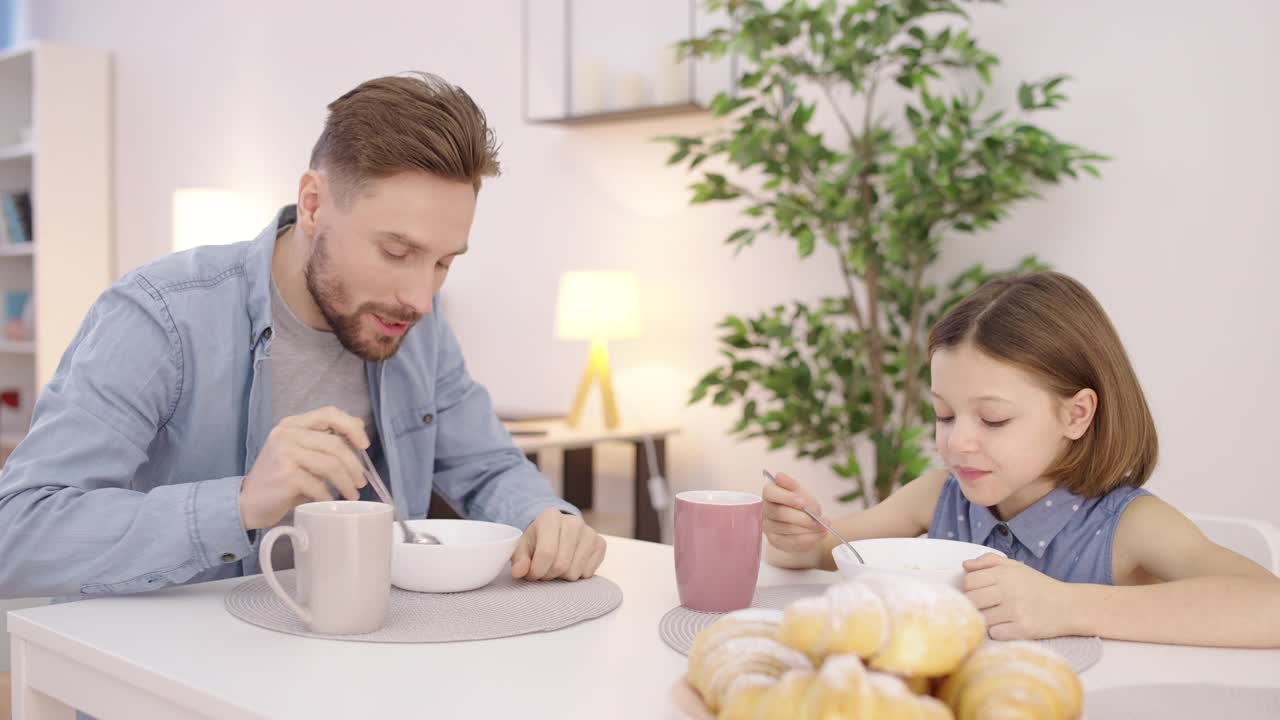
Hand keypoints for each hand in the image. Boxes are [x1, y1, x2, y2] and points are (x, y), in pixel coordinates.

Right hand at [239, 406, 369, 529]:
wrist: (247, 503)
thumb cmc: (279, 479)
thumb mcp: (300, 453)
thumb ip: (323, 440)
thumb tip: (358, 428)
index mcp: (292, 424)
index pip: (329, 413)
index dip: (352, 427)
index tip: (365, 445)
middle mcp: (286, 434)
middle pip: (335, 443)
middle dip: (354, 465)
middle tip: (361, 481)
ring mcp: (284, 453)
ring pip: (331, 464)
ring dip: (346, 482)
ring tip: (351, 494)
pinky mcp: (286, 476)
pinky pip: (319, 485)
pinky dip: (329, 496)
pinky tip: (330, 503)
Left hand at [510, 509, 605, 581]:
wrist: (557, 531)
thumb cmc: (537, 540)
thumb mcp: (523, 546)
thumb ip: (519, 559)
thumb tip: (519, 571)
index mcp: (551, 517)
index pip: (545, 554)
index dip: (536, 571)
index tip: (531, 574)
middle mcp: (573, 522)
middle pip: (561, 565)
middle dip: (548, 575)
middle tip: (543, 571)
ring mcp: (590, 532)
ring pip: (574, 572)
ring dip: (562, 576)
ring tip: (556, 566)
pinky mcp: (601, 544)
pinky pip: (588, 573)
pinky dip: (577, 574)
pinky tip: (571, 563)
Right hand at [762, 472, 827, 554]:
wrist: (809, 522)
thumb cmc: (803, 504)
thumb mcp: (801, 491)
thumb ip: (792, 485)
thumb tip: (779, 476)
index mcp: (770, 493)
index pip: (771, 493)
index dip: (787, 497)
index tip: (803, 502)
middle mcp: (765, 510)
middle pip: (780, 513)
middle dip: (802, 517)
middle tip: (818, 520)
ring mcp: (768, 526)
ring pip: (787, 529)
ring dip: (808, 529)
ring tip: (823, 527)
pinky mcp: (775, 540)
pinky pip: (791, 542)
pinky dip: (808, 539)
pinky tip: (819, 535)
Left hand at [963, 553, 1075, 639]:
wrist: (1069, 606)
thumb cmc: (1039, 586)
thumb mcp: (1016, 566)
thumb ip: (989, 561)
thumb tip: (965, 566)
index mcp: (1005, 573)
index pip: (969, 581)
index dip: (970, 588)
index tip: (979, 592)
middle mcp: (1008, 590)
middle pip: (971, 600)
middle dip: (974, 604)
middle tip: (986, 606)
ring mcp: (1016, 611)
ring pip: (981, 618)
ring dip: (986, 619)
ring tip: (998, 616)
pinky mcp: (1023, 629)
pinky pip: (995, 633)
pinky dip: (998, 632)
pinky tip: (1007, 626)